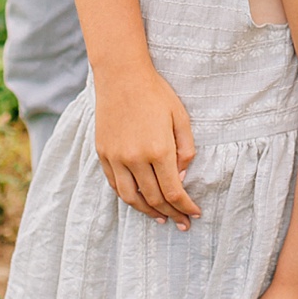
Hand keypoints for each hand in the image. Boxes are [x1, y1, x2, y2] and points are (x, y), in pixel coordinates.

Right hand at [94, 65, 199, 226]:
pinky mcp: (103, 154)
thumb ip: (186, 150)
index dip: (186, 207)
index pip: (174, 192)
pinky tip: (138, 200)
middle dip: (171, 214)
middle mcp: (136, 158)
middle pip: (154, 199)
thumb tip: (181, 179)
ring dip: (148, 212)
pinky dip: (128, 197)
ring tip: (161, 218)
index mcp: (159, 150)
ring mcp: (116, 158)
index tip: (195, 214)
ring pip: (131, 198)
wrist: (121, 76)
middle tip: (182, 223)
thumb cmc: (155, 93)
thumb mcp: (181, 117)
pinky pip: (115, 185)